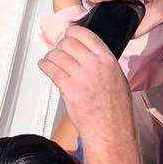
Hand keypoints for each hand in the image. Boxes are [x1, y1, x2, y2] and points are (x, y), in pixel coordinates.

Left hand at [39, 25, 132, 146]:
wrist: (111, 130)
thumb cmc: (115, 108)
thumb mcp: (117, 77)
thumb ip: (102, 62)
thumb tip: (86, 50)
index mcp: (108, 59)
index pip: (84, 34)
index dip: (72, 33)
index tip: (67, 36)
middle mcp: (94, 64)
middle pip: (67, 42)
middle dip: (60, 46)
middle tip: (59, 51)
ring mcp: (80, 76)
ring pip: (56, 54)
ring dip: (51, 56)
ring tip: (51, 60)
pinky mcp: (69, 87)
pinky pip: (51, 69)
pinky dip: (44, 65)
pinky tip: (44, 66)